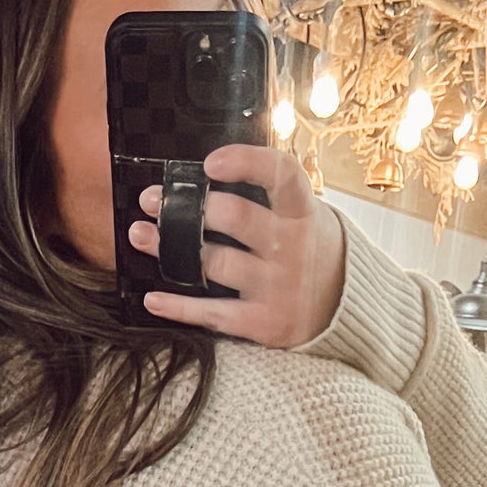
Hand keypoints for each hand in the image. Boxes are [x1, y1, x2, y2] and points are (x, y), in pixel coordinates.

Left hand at [131, 145, 346, 348]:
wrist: (344, 308)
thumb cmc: (308, 250)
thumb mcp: (303, 215)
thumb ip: (268, 197)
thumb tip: (206, 176)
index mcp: (303, 212)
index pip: (281, 174)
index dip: (245, 162)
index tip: (210, 164)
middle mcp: (293, 247)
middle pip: (235, 217)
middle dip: (187, 206)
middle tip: (153, 201)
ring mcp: (278, 287)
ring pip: (213, 262)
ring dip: (168, 248)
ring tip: (142, 235)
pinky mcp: (265, 323)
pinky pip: (213, 313)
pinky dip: (178, 307)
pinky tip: (153, 298)